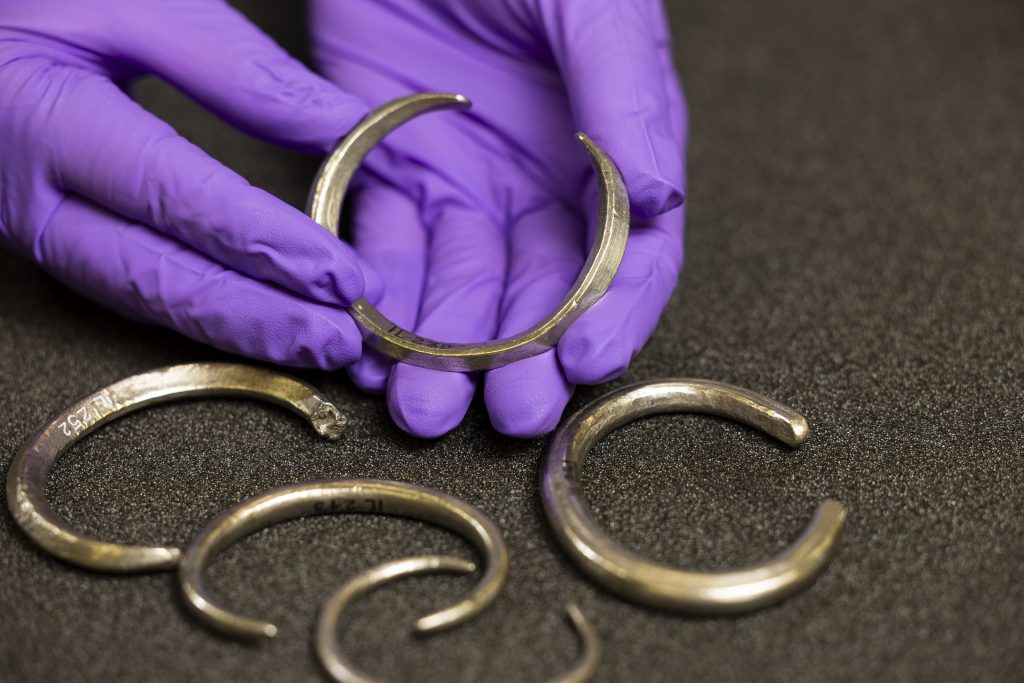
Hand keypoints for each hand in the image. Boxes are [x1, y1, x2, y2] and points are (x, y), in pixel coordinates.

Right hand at [0, 0, 378, 368]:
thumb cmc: (44, 3)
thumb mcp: (132, 6)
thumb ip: (234, 66)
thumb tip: (339, 121)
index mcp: (45, 116)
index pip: (177, 198)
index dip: (266, 245)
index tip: (341, 277)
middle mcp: (28, 194)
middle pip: (159, 277)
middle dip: (260, 319)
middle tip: (342, 341)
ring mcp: (31, 230)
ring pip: (145, 300)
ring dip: (238, 332)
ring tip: (316, 346)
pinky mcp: (50, 243)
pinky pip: (133, 292)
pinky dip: (204, 316)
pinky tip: (260, 326)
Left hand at [310, 0, 687, 436]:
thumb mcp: (591, 1)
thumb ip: (629, 93)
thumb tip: (666, 195)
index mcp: (610, 149)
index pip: (633, 255)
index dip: (615, 314)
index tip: (585, 361)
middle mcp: (542, 183)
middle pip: (543, 294)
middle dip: (524, 358)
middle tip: (504, 412)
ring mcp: (466, 185)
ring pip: (460, 290)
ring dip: (444, 353)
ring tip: (423, 405)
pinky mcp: (388, 173)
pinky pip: (384, 252)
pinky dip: (377, 302)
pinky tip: (369, 348)